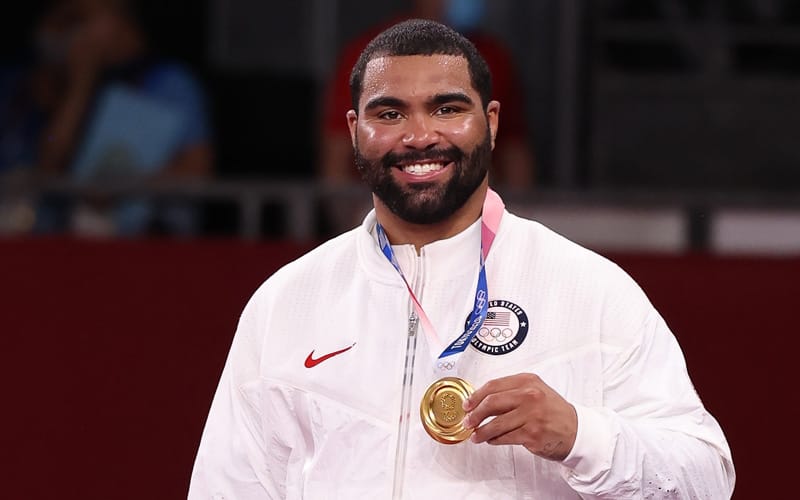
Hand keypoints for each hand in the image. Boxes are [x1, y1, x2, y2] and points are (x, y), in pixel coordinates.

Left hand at [462, 373, 577, 460]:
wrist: (576, 431)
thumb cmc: (553, 411)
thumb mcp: (536, 391)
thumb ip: (512, 391)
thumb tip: (481, 400)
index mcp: (528, 381)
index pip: (493, 385)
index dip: (476, 396)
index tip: (467, 404)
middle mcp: (530, 395)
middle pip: (491, 402)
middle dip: (475, 414)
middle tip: (468, 421)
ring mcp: (531, 415)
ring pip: (496, 423)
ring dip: (481, 431)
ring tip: (476, 435)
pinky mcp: (532, 434)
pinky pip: (504, 437)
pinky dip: (494, 439)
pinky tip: (491, 440)